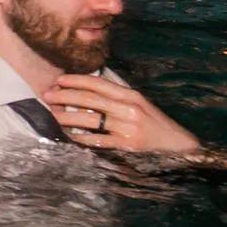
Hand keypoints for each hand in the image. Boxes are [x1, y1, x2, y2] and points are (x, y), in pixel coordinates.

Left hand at [48, 75, 199, 153]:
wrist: (179, 146)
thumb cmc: (156, 124)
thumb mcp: (140, 105)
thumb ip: (117, 98)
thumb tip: (88, 94)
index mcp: (130, 95)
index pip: (98, 83)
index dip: (76, 80)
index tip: (59, 80)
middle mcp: (128, 108)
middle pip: (90, 99)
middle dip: (65, 96)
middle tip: (47, 95)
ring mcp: (126, 127)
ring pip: (90, 119)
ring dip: (67, 116)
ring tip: (53, 115)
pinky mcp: (125, 145)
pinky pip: (97, 140)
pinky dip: (80, 137)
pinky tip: (68, 135)